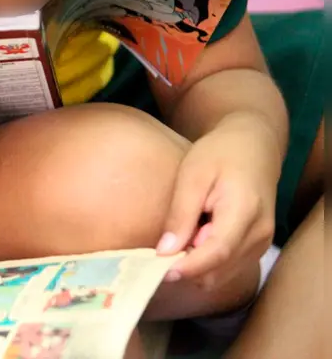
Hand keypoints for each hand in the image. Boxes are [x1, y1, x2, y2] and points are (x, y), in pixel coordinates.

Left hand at [156, 122, 279, 289]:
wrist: (254, 147)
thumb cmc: (219, 154)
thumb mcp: (193, 176)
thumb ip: (181, 214)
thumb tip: (164, 251)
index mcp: (245, 212)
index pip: (217, 252)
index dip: (188, 266)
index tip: (160, 270)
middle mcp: (259, 234)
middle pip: (219, 271)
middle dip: (188, 269)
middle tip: (162, 252)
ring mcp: (261, 243)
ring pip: (222, 275)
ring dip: (197, 267)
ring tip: (182, 237)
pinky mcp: (257, 247)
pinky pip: (228, 268)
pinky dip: (207, 263)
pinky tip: (194, 240)